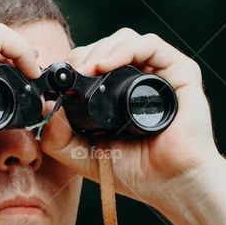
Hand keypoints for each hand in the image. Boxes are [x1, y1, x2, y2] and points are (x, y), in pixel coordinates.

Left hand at [38, 27, 223, 208]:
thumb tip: (44, 109)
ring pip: (124, 40)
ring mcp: (160, 74)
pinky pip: (150, 45)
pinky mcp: (181, 72)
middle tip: (70, 73)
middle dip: (83, 54)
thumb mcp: (83, 155)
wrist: (172, 184)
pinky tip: (105, 65)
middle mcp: (139, 79)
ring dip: (99, 49)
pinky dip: (124, 49)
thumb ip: (58, 138)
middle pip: (105, 46)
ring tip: (86, 70)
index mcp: (117, 93)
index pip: (91, 62)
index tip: (56, 79)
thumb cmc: (135, 171)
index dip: (73, 64)